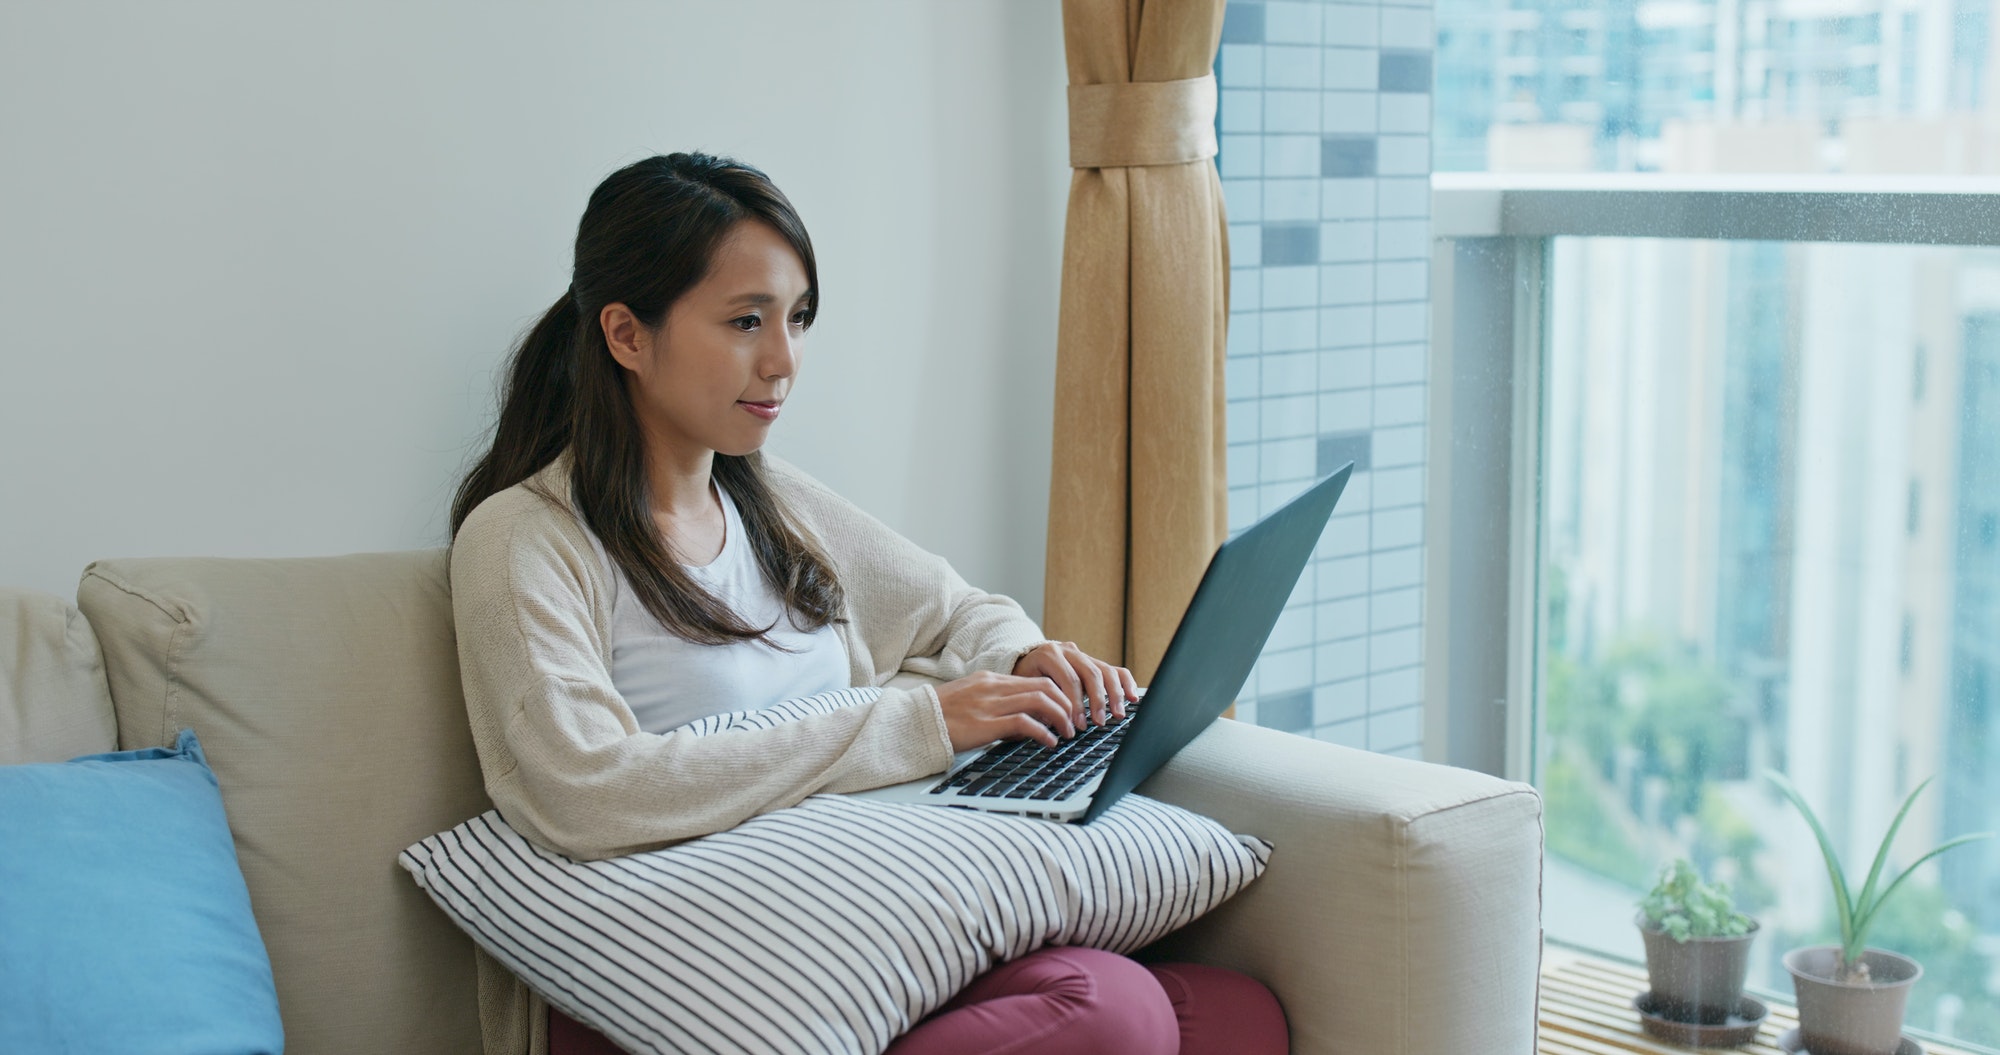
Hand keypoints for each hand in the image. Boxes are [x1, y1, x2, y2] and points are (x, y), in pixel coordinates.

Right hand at [934, 670, 1078, 750]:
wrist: (913, 722)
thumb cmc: (940, 717)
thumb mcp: (971, 703)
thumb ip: (997, 706)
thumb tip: (1026, 724)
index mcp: (990, 680)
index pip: (1035, 680)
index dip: (1058, 695)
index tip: (1068, 711)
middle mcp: (993, 688)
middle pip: (1044, 687)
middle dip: (1066, 705)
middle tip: (1074, 722)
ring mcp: (989, 704)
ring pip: (1040, 701)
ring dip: (1060, 718)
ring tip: (1067, 733)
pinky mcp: (985, 724)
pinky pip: (1024, 723)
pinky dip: (1043, 733)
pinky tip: (1049, 743)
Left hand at [1010, 641, 1139, 729]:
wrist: (1023, 662)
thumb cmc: (1023, 681)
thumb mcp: (1025, 690)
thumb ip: (1038, 704)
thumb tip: (1054, 725)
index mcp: (1048, 654)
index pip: (1069, 679)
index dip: (1076, 704)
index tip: (1078, 725)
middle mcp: (1068, 651)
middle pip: (1091, 673)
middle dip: (1097, 701)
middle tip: (1099, 722)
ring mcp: (1082, 655)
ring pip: (1105, 670)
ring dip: (1114, 695)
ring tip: (1118, 715)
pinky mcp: (1093, 662)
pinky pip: (1114, 670)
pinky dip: (1125, 683)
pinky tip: (1132, 697)